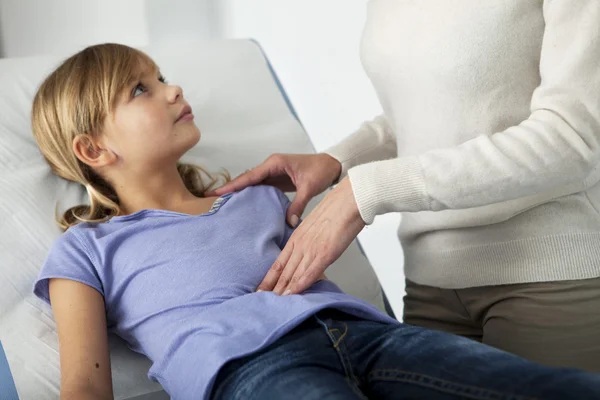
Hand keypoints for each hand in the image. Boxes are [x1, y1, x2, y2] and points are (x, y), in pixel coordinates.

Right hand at [208, 153, 341, 225]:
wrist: (332, 165)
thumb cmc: (321, 170)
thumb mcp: (309, 187)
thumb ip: (298, 204)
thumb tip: (290, 222)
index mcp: (275, 163)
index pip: (250, 175)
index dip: (234, 185)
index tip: (218, 193)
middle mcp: (271, 166)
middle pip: (247, 179)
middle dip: (230, 189)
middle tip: (211, 199)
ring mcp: (273, 173)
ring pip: (252, 184)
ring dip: (239, 193)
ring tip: (222, 204)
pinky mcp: (277, 180)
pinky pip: (260, 188)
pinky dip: (251, 196)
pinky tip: (243, 205)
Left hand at [257, 176, 364, 294]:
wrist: (350, 199)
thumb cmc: (338, 208)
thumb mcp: (316, 224)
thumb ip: (309, 237)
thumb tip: (309, 249)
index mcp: (298, 236)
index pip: (279, 261)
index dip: (269, 277)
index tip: (261, 288)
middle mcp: (301, 244)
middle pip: (282, 270)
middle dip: (271, 287)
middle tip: (259, 300)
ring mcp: (311, 249)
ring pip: (292, 274)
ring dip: (282, 290)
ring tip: (272, 303)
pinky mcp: (324, 253)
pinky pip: (309, 273)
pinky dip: (299, 286)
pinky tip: (291, 295)